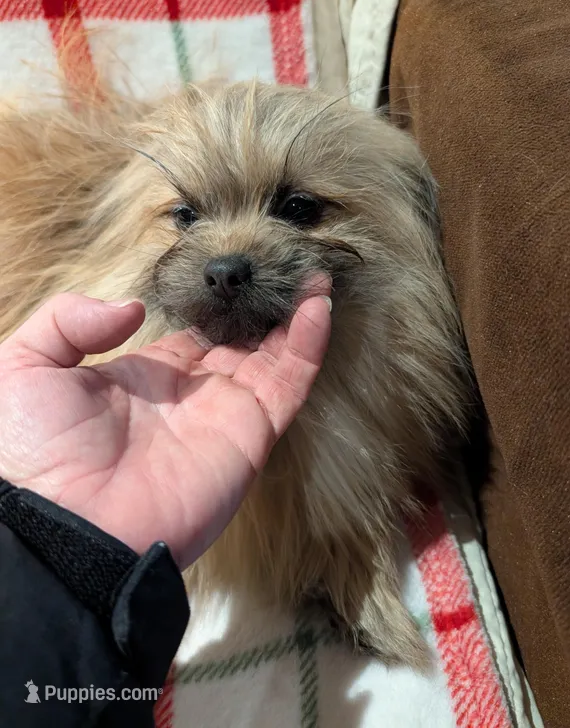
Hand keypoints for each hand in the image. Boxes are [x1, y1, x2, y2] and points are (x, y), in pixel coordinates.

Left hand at [0, 290, 330, 567]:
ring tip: (315, 275)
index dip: (218, 304)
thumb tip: (132, 309)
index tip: (237, 274)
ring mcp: (224, 413)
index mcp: (147, 376)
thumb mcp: (25, 367)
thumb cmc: (36, 451)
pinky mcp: (250, 434)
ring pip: (273, 357)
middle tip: (287, 267)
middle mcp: (192, 393)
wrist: (67, 525)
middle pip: (242, 341)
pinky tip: (317, 307)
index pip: (195, 333)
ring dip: (296, 317)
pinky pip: (287, 384)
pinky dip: (307, 346)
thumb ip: (69, 321)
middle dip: (265, 307)